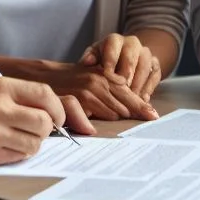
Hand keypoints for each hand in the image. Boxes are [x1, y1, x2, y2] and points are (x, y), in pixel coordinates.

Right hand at [0, 77, 88, 169]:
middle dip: (44, 130)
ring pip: (35, 142)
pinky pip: (20, 156)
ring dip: (30, 144)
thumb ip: (17, 97)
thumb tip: (51, 111)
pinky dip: (17, 155)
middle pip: (45, 122)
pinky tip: (0, 148)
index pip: (46, 94)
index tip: (56, 117)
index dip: (56, 109)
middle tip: (33, 131)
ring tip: (11, 139)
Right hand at [42, 60, 158, 121]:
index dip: (142, 106)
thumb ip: (109, 90)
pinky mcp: (80, 99)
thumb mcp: (92, 80)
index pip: (129, 92)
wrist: (44, 79)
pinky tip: (99, 124)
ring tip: (121, 124)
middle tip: (149, 121)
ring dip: (117, 118)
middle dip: (135, 114)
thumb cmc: (71, 83)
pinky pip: (99, 116)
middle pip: (127, 103)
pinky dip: (102, 121)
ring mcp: (90, 89)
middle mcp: (100, 79)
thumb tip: (131, 107)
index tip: (154, 116)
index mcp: (106, 74)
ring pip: (115, 111)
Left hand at [79, 33, 162, 98]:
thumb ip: (89, 58)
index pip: (113, 49)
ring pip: (145, 67)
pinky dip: (149, 88)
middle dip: (125, 76)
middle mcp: (132, 43)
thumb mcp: (93, 56)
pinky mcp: (155, 64)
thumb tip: (87, 61)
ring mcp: (145, 54)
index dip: (110, 63)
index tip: (107, 77)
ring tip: (130, 99)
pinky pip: (155, 75)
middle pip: (130, 59)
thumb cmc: (102, 60)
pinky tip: (142, 99)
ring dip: (137, 84)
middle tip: (119, 91)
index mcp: (114, 40)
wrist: (121, 59)